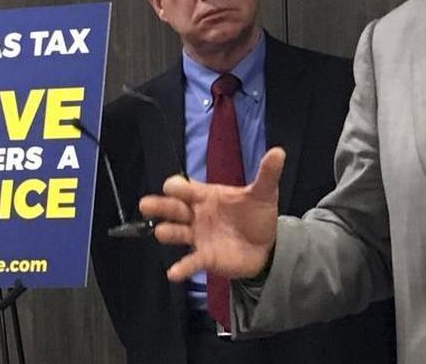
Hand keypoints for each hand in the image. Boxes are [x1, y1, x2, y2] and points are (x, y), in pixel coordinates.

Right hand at [139, 147, 284, 281]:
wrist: (267, 246)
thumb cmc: (257, 215)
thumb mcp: (264, 193)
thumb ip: (267, 174)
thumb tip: (279, 151)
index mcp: (207, 196)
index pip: (187, 189)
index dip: (179, 187)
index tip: (172, 187)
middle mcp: (197, 215)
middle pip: (173, 208)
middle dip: (160, 206)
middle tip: (146, 204)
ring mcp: (198, 236)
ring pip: (176, 233)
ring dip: (167, 232)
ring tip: (161, 232)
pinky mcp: (204, 257)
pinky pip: (190, 262)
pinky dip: (181, 268)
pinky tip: (174, 273)